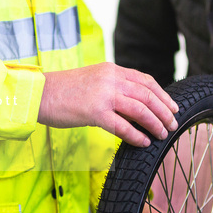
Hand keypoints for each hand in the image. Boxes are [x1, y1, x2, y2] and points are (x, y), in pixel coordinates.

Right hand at [38, 63, 177, 146]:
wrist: (39, 94)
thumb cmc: (63, 90)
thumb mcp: (92, 79)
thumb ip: (112, 85)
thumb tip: (133, 102)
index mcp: (111, 69)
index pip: (145, 80)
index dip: (163, 95)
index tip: (172, 107)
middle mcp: (111, 79)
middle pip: (147, 95)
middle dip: (164, 112)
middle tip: (172, 124)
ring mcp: (104, 95)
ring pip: (140, 110)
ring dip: (155, 124)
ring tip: (162, 134)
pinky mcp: (95, 112)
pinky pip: (123, 126)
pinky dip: (137, 136)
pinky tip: (143, 142)